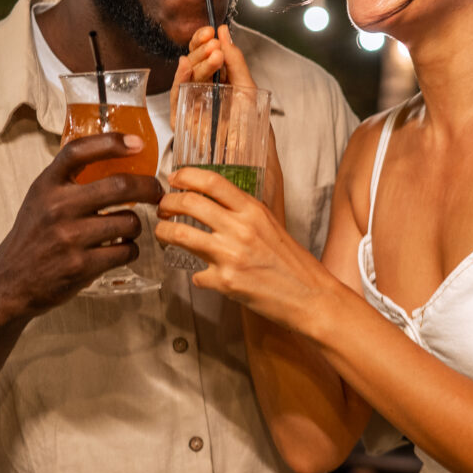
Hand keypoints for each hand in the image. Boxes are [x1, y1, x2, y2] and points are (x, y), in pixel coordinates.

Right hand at [0, 132, 163, 320]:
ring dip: (135, 225)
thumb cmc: (32, 236)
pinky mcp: (81, 266)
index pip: (79, 152)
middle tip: (155, 191)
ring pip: (128, 222)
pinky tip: (120, 249)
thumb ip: (69, 179)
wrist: (10, 281)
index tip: (137, 143)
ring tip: (127, 228)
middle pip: (119, 186)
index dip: (112, 143)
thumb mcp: (41, 198)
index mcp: (47, 185)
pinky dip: (130, 249)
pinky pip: (126, 251)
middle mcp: (57, 207)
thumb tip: (114, 157)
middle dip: (147, 187)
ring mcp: (70, 238)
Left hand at [156, 165, 319, 329]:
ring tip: (163, 234)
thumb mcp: (270, 225)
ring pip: (179, 234)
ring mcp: (231, 256)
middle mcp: (241, 229)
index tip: (174, 178)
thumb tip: (211, 205)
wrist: (310, 297)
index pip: (212, 182)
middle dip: (167, 203)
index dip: (186, 176)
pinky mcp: (226, 282)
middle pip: (189, 203)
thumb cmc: (292, 264)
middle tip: (162, 208)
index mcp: (253, 211)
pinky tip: (204, 276)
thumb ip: (242, 213)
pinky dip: (196, 275)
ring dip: (164, 233)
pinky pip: (195, 274)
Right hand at [172, 25, 285, 216]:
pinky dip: (181, 83)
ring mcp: (193, 119)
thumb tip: (228, 37)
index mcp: (221, 98)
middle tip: (211, 37)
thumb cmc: (261, 158)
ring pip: (184, 83)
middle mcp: (204, 106)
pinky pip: (175, 103)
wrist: (257, 194)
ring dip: (196, 62)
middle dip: (199, 49)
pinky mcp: (185, 134)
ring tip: (213, 51)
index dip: (208, 44)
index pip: (209, 65)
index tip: (216, 28)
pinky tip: (189, 67)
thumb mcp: (253, 103)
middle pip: (194, 70)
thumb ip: (240, 71)